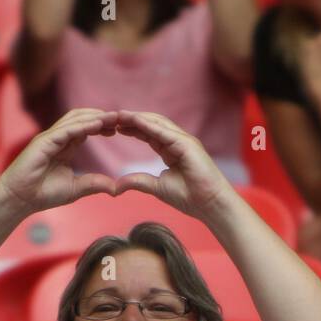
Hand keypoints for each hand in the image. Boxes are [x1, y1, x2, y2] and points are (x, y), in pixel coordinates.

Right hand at [0, 108, 118, 212]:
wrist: (20, 200)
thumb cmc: (43, 194)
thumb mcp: (76, 188)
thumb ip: (94, 184)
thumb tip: (115, 188)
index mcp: (65, 146)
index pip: (86, 129)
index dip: (102, 126)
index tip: (119, 128)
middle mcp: (57, 138)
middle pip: (82, 118)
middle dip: (101, 116)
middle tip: (121, 118)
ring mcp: (49, 138)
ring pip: (75, 119)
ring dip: (95, 117)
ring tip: (113, 117)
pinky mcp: (43, 142)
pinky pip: (66, 130)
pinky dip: (83, 126)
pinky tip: (98, 125)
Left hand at [111, 111, 235, 219]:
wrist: (211, 205)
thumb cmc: (191, 198)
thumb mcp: (157, 187)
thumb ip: (139, 182)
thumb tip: (117, 186)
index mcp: (171, 150)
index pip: (148, 133)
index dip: (131, 129)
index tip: (113, 127)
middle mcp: (177, 141)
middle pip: (150, 124)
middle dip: (131, 119)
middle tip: (110, 116)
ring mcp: (184, 141)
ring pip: (157, 122)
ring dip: (137, 118)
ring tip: (118, 115)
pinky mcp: (187, 144)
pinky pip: (164, 131)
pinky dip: (148, 124)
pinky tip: (134, 120)